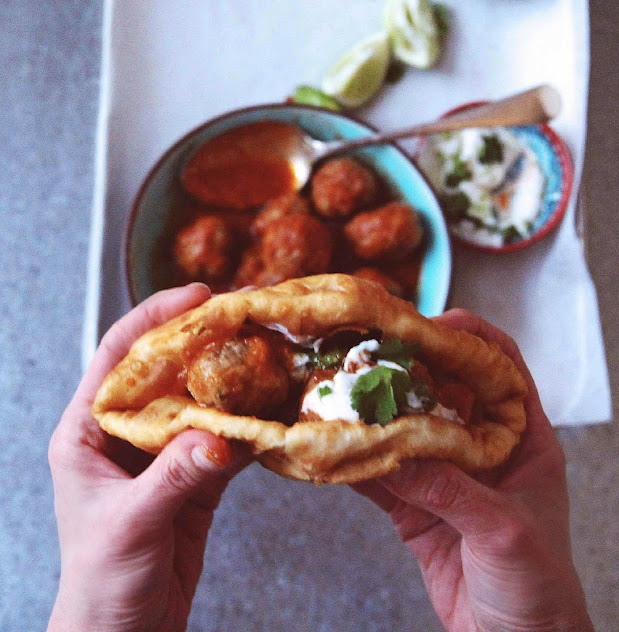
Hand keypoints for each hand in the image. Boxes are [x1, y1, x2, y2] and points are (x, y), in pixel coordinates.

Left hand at [48, 284, 247, 631]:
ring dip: (232, 380)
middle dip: (203, 342)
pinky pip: (222, 439)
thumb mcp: (130, 524)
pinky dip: (248, 426)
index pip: (117, 357)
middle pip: (166, 370)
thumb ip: (173, 477)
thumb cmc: (101, 582)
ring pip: (199, 401)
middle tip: (244, 316)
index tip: (195, 295)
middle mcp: (124, 434)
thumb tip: (216, 437)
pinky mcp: (193, 478)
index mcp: (86, 432)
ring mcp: (161, 454)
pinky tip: (272, 412)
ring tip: (268, 354)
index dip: (152, 319)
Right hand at [354, 309, 594, 631]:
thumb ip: (452, 491)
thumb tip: (397, 454)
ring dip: (374, 413)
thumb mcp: (504, 532)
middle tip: (369, 353)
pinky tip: (333, 451)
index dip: (470, 337)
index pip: (502, 365)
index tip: (429, 325)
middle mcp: (482, 447)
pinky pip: (383, 475)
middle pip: (443, 388)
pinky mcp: (417, 507)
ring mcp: (446, 475)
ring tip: (340, 395)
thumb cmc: (539, 587)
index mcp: (523, 439)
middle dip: (407, 368)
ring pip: (406, 428)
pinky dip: (357, 463)